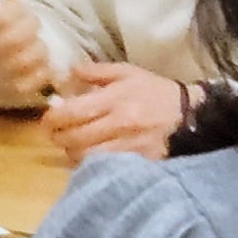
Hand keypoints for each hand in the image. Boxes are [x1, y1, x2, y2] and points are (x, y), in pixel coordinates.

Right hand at [0, 0, 51, 100]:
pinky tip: (38, 65)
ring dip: (39, 49)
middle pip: (18, 37)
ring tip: (34, 46)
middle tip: (31, 28)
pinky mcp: (15, 90)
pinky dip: (44, 70)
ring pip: (31, 57)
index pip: (1, 16)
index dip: (17, 11)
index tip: (18, 9)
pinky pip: (39, 78)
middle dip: (31, 28)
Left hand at [42, 62, 189, 164]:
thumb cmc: (155, 91)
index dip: (53, 119)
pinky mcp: (140, 162)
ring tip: (70, 145)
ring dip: (72, 152)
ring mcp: (130, 146)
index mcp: (115, 100)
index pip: (73, 113)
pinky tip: (89, 156)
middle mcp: (120, 124)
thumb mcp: (128, 72)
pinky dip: (92, 163)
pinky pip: (107, 167)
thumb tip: (70, 71)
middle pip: (76, 138)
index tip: (46, 120)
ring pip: (88, 156)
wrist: (191, 116)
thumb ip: (97, 71)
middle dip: (58, 137)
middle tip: (53, 134)